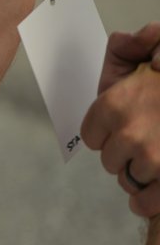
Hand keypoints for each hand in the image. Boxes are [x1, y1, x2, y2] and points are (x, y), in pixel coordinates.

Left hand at [81, 23, 159, 217]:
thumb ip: (131, 46)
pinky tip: (154, 191)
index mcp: (116, 102)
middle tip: (151, 140)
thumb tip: (127, 41)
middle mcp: (131, 133)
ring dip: (142, 174)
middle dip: (126, 152)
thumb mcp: (155, 49)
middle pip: (109, 159)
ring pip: (129, 179)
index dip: (107, 131)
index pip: (91, 134)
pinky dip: (147, 202)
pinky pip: (145, 203)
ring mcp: (156, 160)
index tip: (126, 125)